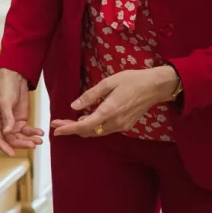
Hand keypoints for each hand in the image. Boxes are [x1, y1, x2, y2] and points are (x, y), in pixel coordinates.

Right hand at [0, 68, 44, 156]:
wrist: (15, 80)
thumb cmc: (5, 89)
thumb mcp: (5, 103)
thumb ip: (7, 118)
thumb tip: (7, 133)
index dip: (4, 147)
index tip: (12, 154)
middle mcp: (2, 125)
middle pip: (11, 140)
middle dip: (22, 143)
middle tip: (33, 145)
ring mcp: (12, 124)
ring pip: (20, 137)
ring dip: (29, 140)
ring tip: (39, 140)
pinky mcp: (21, 122)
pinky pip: (27, 131)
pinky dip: (34, 133)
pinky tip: (40, 132)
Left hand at [51, 66, 178, 137]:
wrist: (155, 87)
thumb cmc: (132, 80)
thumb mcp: (108, 82)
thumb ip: (91, 95)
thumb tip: (74, 106)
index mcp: (110, 110)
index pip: (85, 125)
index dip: (69, 128)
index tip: (56, 129)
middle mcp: (116, 122)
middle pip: (89, 131)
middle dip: (71, 129)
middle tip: (57, 123)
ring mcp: (122, 126)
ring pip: (97, 132)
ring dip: (81, 128)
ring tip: (67, 121)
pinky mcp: (126, 125)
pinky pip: (105, 130)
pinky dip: (93, 127)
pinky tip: (85, 119)